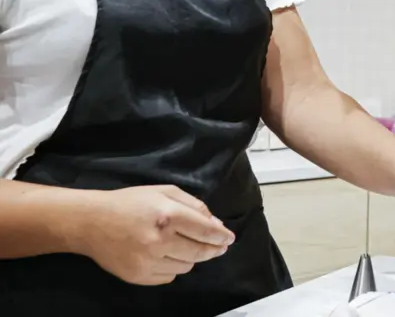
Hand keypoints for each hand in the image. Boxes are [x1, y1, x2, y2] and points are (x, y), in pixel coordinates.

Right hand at [78, 185, 235, 285]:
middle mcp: (158, 241)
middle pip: (199, 252)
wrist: (90, 222)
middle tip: (220, 246)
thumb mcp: (164, 192)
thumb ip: (194, 206)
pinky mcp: (137, 277)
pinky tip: (166, 255)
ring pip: (186, 267)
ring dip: (191, 257)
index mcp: (167, 216)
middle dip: (213, 249)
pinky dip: (173, 267)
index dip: (221, 236)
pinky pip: (168, 277)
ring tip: (183, 245)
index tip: (229, 239)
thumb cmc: (130, 203)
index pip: (205, 231)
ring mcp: (147, 262)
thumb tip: (216, 224)